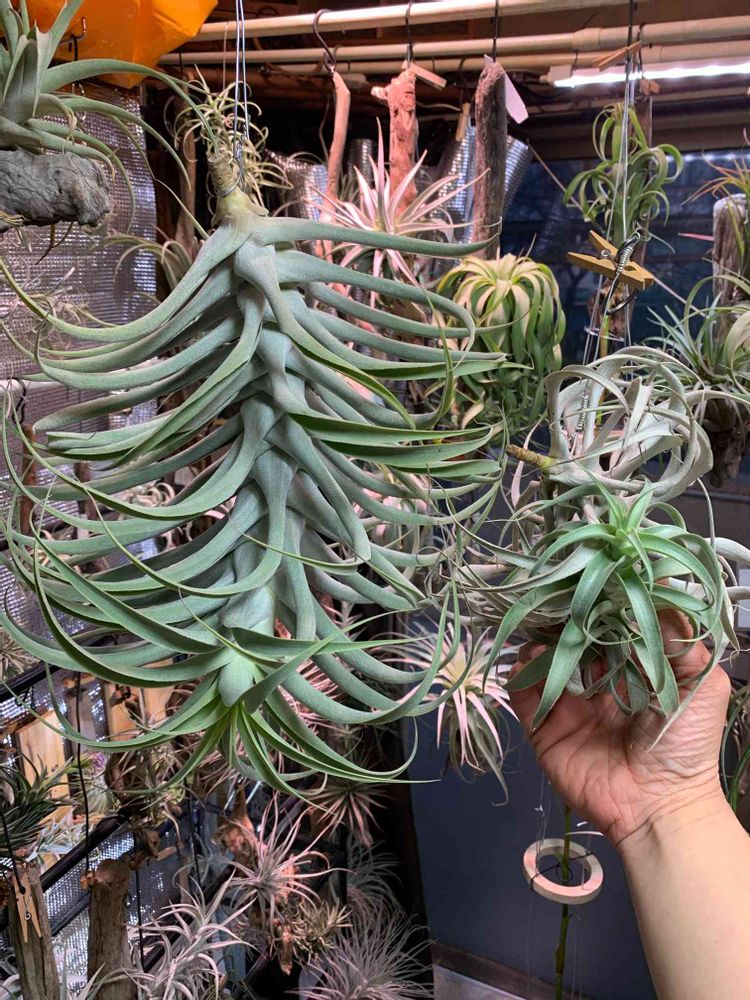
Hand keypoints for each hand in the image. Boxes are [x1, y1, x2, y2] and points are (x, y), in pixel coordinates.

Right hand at [508, 609, 730, 849]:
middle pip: (569, 639)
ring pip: (541, 661)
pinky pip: (522, 696)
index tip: (588, 583)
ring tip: (544, 638)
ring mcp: (567, 703)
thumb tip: (659, 591)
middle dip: (561, 620)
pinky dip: (519, 677)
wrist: (659, 806)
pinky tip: (529, 665)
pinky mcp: (544, 728)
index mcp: (630, 669)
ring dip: (538, 644)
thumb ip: (683, 640)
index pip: (605, 626)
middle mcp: (596, 681)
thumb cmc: (685, 745)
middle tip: (557, 604)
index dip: (596, 605)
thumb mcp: (701, 685)